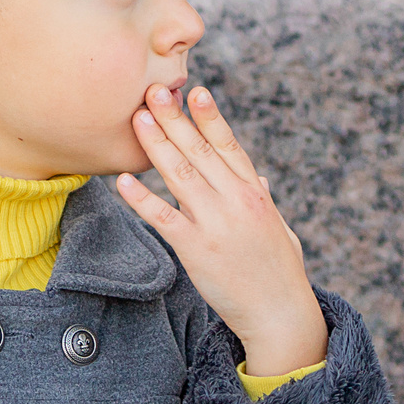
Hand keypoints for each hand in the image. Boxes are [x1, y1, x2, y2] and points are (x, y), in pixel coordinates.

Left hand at [115, 84, 326, 375]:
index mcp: (254, 193)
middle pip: (200, 151)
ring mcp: (216, 224)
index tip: (196, 91)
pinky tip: (123, 181)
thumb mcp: (278, 228)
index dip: (210, 118)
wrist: (280, 313)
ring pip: (180, 175)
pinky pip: (164, 218)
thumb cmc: (280, 271)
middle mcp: (237, 201)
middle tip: (153, 90)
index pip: (229, 146)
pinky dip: (142, 198)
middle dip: (175, 119)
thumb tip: (254, 173)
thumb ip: (261, 197)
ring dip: (157, 144)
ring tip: (138, 119)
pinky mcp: (197, 249)